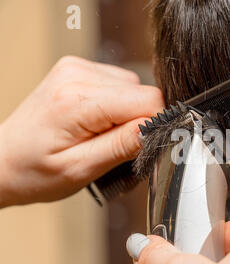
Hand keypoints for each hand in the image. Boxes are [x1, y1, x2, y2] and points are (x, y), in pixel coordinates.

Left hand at [0, 56, 163, 206]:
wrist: (4, 160)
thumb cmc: (34, 170)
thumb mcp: (80, 169)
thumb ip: (122, 146)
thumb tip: (155, 127)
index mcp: (76, 101)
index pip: (147, 100)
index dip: (153, 126)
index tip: (140, 147)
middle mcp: (77, 75)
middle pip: (143, 92)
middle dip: (139, 122)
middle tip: (113, 146)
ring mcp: (77, 68)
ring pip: (134, 87)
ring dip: (128, 114)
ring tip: (101, 134)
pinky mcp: (79, 69)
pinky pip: (120, 84)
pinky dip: (117, 105)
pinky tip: (97, 121)